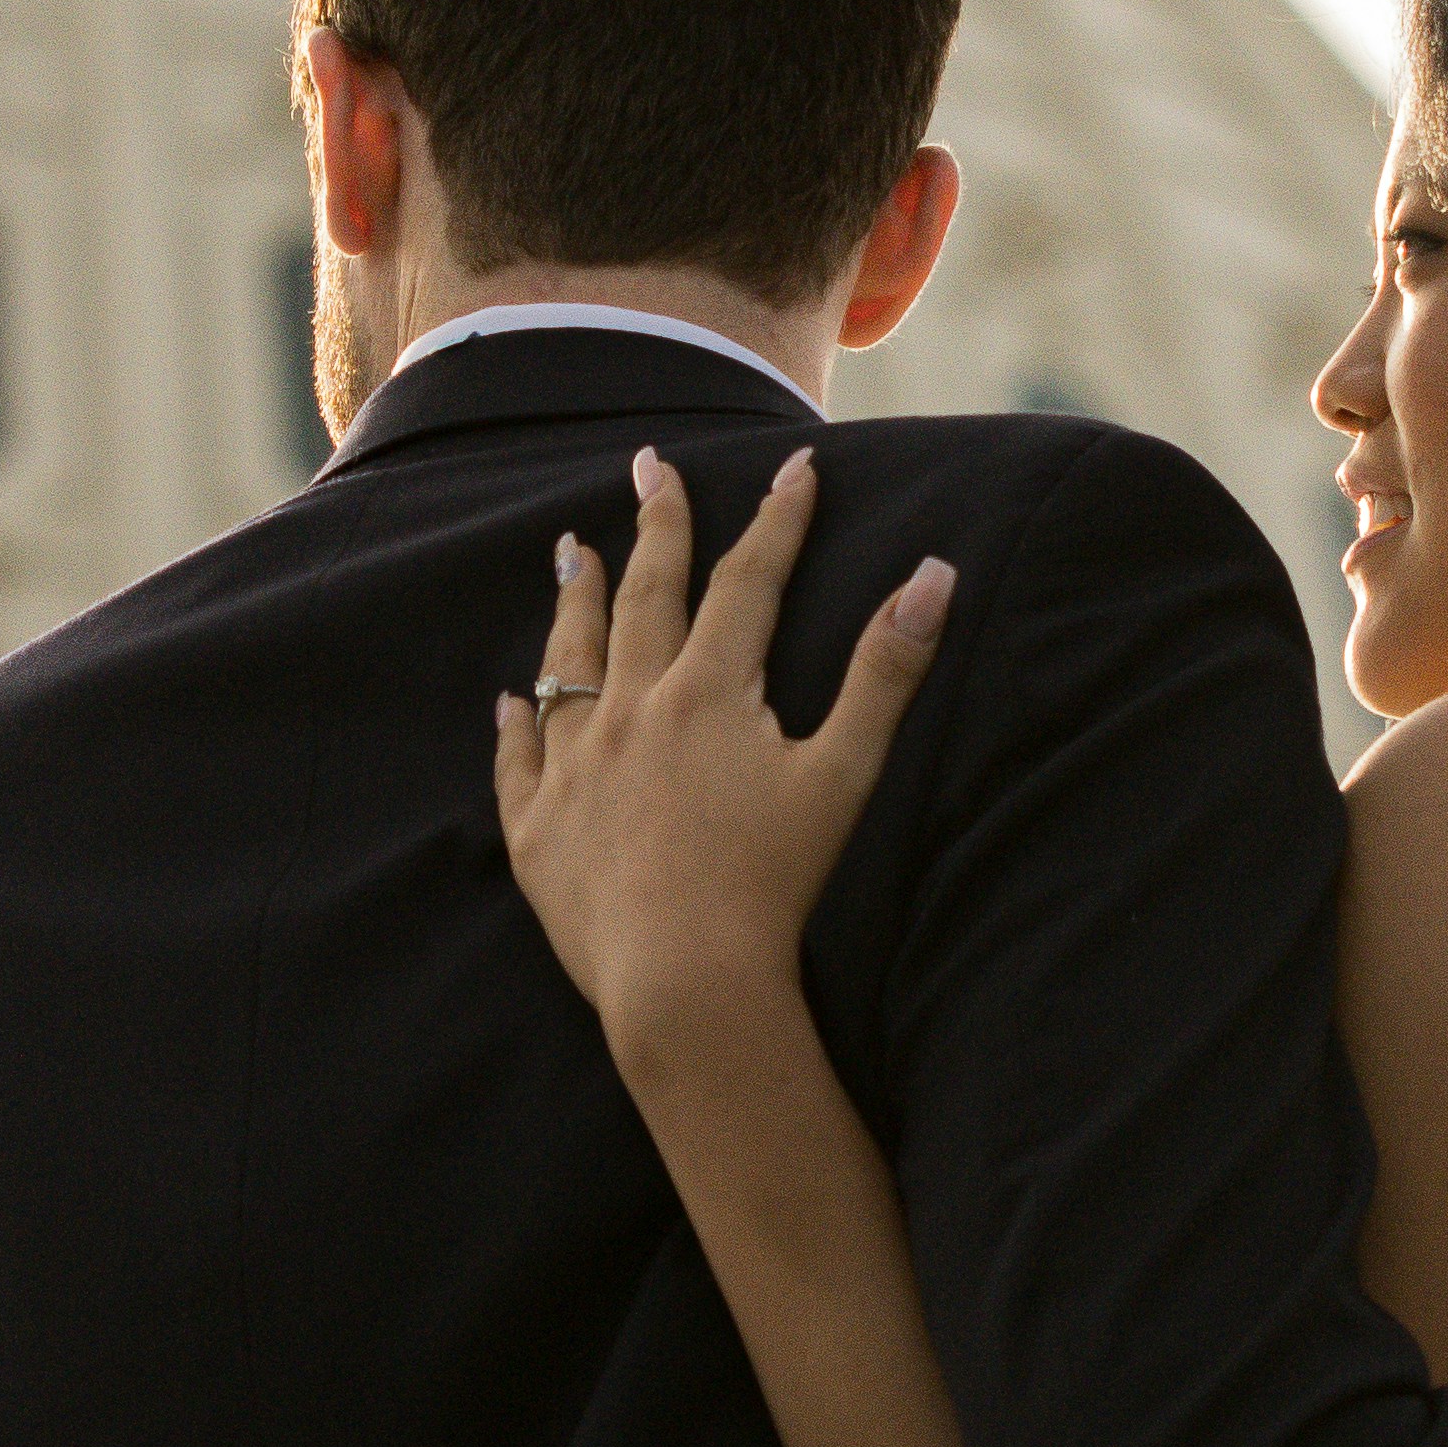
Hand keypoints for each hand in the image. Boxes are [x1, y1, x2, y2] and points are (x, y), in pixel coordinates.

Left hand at [495, 449, 954, 1070]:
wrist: (684, 982)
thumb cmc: (773, 884)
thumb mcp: (843, 774)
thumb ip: (885, 671)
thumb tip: (936, 574)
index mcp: (709, 693)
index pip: (748, 582)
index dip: (777, 520)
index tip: (795, 465)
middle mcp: (631, 713)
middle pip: (644, 600)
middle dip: (655, 528)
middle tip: (649, 467)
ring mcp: (574, 770)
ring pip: (568, 665)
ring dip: (574, 603)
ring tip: (569, 553)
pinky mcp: (538, 833)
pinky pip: (519, 763)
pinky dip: (516, 726)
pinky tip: (511, 700)